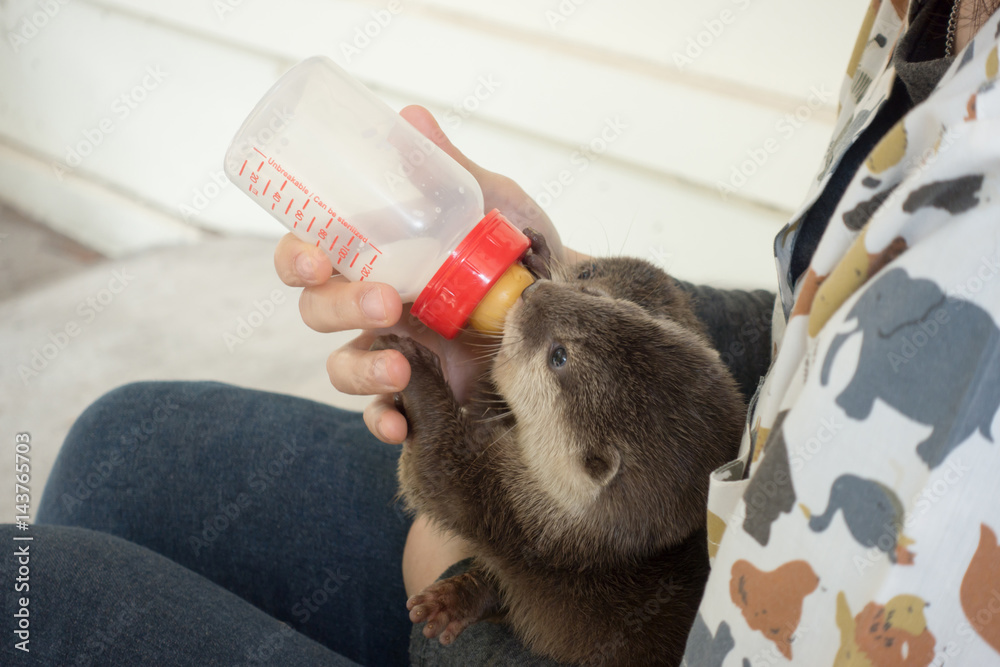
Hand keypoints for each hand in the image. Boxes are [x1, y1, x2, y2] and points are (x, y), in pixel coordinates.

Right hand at [274, 104, 565, 442]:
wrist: (568, 301)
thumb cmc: (519, 246)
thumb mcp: (489, 200)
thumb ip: (448, 166)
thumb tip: (412, 116)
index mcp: (376, 254)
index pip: (309, 254)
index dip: (295, 257)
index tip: (314, 259)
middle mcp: (374, 303)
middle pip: (318, 310)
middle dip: (340, 307)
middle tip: (388, 303)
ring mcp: (394, 349)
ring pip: (341, 364)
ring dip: (360, 366)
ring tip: (401, 366)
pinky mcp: (420, 393)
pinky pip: (382, 412)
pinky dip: (383, 420)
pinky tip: (399, 424)